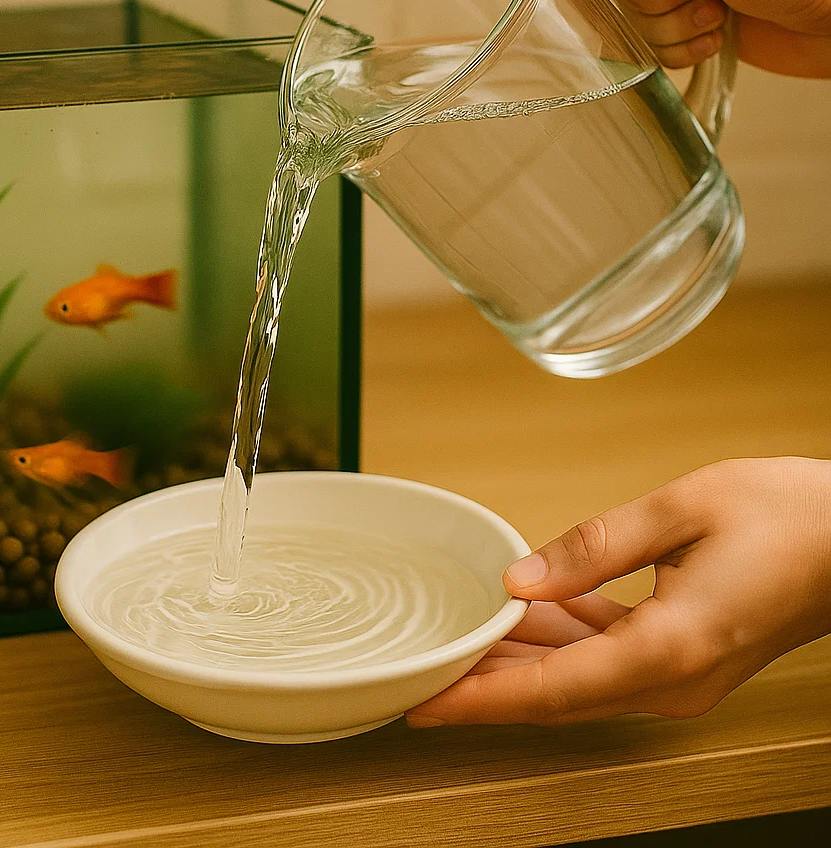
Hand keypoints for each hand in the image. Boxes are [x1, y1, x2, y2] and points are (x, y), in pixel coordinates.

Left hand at [406, 457, 830, 725]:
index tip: (424, 703)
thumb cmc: (788, 516)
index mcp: (669, 647)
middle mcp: (672, 677)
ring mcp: (679, 674)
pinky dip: (558, 640)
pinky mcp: (682, 655)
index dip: (480, 700)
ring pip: (574, 676)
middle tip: (422, 670)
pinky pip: (604, 656)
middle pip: (554, 692)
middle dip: (483, 683)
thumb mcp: (681, 509)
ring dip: (516, 660)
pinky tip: (524, 614)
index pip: (551, 689)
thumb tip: (519, 579)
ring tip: (457, 639)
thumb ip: (592, 546)